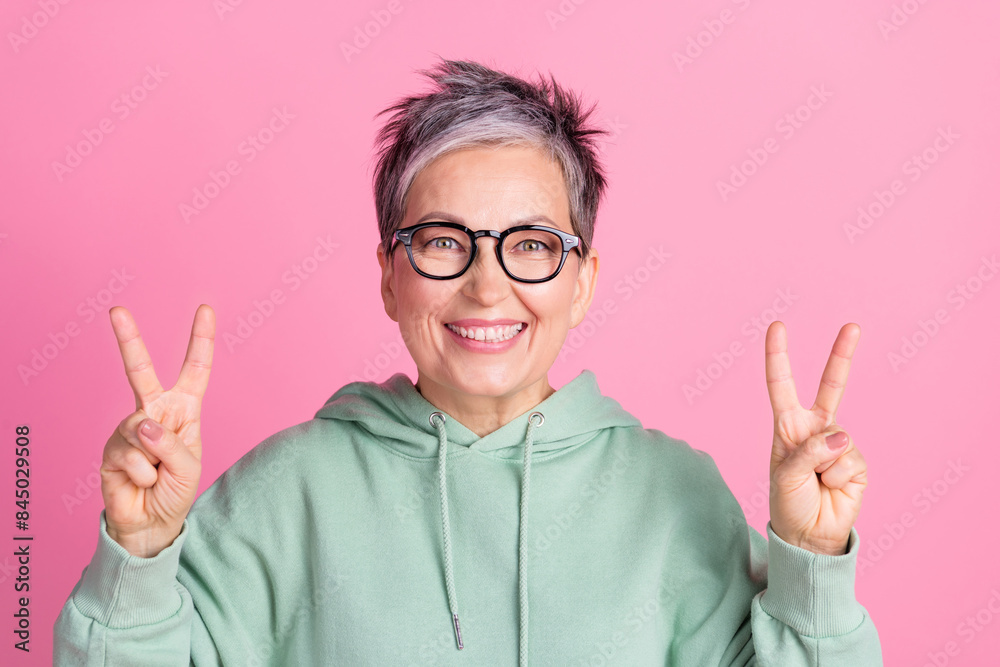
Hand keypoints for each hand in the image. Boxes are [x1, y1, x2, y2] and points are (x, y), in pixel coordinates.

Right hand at [100, 304, 214, 557]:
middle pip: (140, 370)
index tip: (205, 309)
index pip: (195, 370)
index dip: (200, 340)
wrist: (152, 522)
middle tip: (116, 310)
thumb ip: (170, 444)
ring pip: (141, 429)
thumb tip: (143, 425)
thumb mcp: (188, 466)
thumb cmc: (175, 489)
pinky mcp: (110, 448)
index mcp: (184, 410)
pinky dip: (142, 473)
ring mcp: (129, 428)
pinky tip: (140, 481)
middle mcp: (154, 412)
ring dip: (155, 459)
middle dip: (128, 339)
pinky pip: (131, 454)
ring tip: (155, 474)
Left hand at [765, 321, 867, 555]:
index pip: (781, 385)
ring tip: (816, 482)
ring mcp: (838, 444)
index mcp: (788, 426)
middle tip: (852, 326)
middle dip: (842, 355)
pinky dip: (839, 477)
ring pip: (838, 438)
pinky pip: (850, 460)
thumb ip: (809, 452)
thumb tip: (842, 436)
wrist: (809, 534)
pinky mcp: (857, 462)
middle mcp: (814, 429)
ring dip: (824, 464)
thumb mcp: (785, 476)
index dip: (778, 356)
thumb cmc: (788, 503)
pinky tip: (833, 488)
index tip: (777, 326)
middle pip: (831, 386)